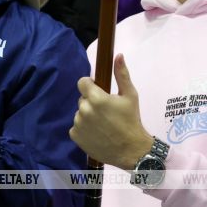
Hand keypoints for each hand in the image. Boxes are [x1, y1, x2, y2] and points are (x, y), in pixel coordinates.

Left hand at [69, 54, 152, 169]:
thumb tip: (118, 55)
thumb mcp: (130, 95)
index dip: (90, 85)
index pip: (82, 82)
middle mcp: (84, 110)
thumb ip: (121, 74)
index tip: (99, 92)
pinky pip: (76, 127)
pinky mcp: (75, 136)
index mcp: (96, 98)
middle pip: (83, 99)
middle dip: (91, 102)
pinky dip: (84, 129)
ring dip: (88, 116)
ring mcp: (78, 124)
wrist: (131, 150)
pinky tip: (97, 133)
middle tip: (106, 112)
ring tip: (103, 125)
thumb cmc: (131, 120)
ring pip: (80, 113)